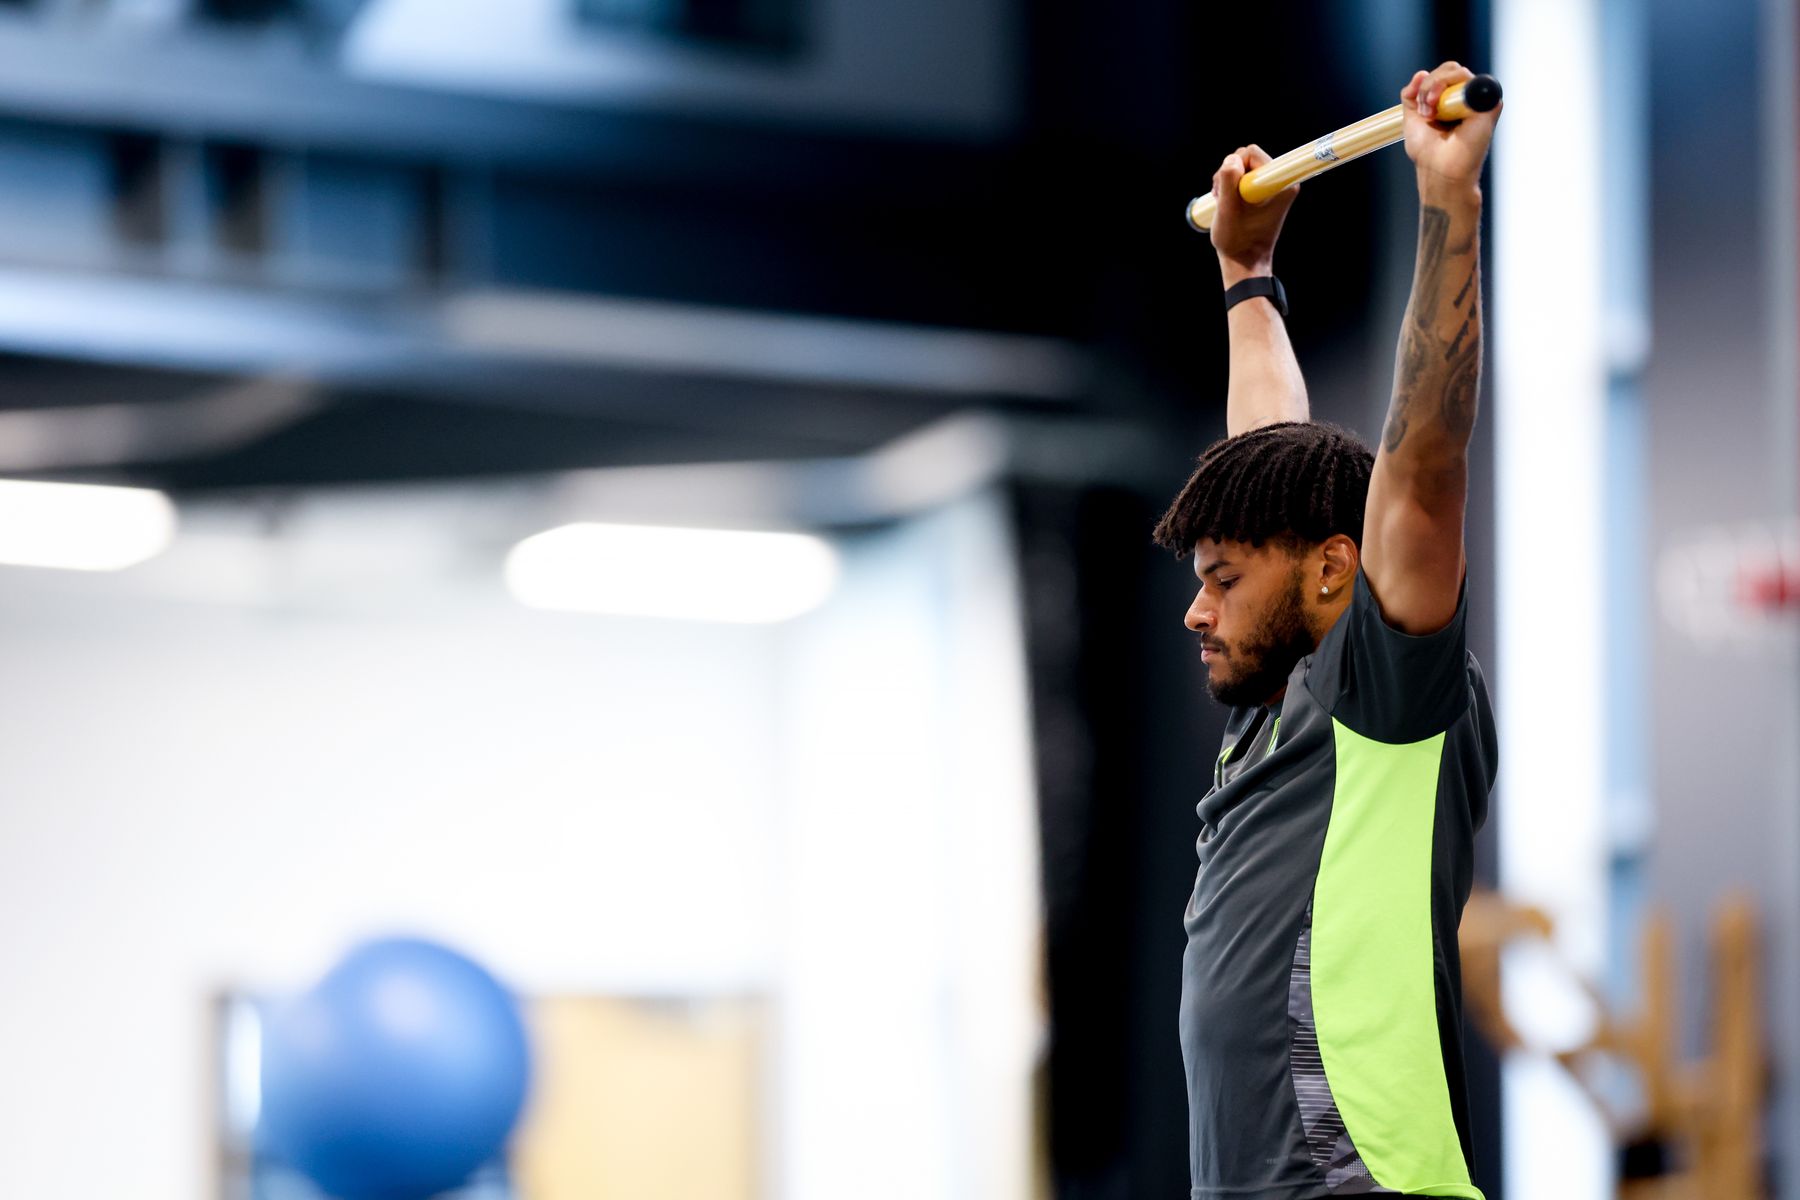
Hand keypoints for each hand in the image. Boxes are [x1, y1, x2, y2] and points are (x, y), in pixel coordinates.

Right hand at [1209, 144, 1298, 283]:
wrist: (1244, 261)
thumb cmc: (1237, 240)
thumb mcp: (1227, 211)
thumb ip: (1228, 181)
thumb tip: (1231, 160)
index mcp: (1280, 184)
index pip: (1252, 154)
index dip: (1237, 164)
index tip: (1236, 182)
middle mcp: (1281, 181)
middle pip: (1246, 157)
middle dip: (1228, 174)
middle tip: (1222, 197)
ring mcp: (1272, 186)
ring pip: (1241, 166)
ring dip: (1226, 181)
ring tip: (1223, 203)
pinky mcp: (1264, 191)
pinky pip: (1243, 176)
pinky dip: (1230, 186)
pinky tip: (1226, 202)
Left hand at [1402, 62, 1500, 196]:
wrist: (1439, 170)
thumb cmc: (1428, 151)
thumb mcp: (1413, 118)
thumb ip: (1412, 95)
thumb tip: (1420, 74)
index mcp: (1453, 100)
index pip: (1444, 73)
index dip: (1428, 82)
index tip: (1419, 104)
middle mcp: (1468, 98)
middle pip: (1451, 68)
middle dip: (1430, 84)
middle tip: (1425, 109)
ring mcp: (1480, 101)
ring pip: (1459, 72)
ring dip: (1437, 86)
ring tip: (1431, 111)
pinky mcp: (1489, 106)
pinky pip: (1475, 83)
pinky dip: (1454, 90)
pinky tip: (1445, 110)